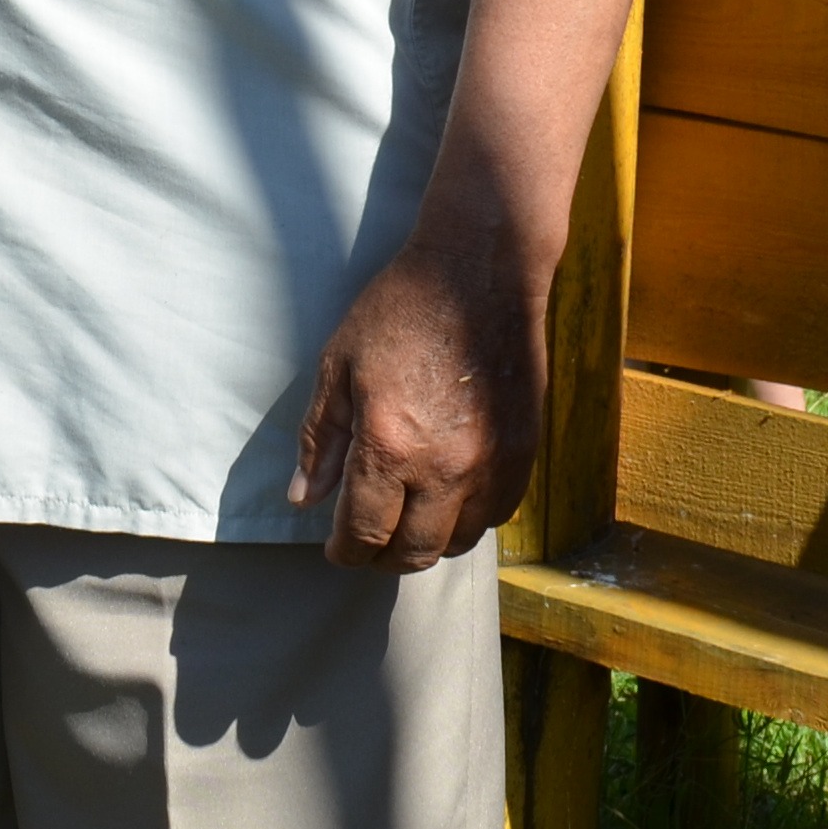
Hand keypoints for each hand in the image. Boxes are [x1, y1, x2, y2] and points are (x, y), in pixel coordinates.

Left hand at [289, 233, 544, 570]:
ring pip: (457, 541)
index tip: (336, 549)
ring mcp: (491, 464)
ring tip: (407, 522)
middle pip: (412, 552)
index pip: (363, 532)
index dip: (345, 551)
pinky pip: (496, 515)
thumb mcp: (339, 365)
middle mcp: (443, 467)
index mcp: (389, 445)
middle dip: (382, 557)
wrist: (481, 271)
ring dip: (427, 542)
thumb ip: (322, 440)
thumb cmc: (401, 309)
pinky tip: (450, 500)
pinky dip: (469, 520)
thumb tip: (304, 500)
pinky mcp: (523, 451)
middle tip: (368, 544)